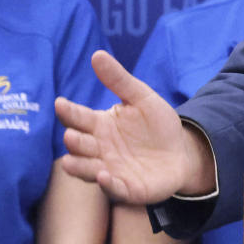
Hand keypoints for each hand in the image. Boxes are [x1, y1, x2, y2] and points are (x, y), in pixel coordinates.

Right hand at [54, 51, 215, 202]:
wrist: (182, 152)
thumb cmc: (157, 124)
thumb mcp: (142, 98)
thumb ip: (119, 80)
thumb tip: (97, 54)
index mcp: (101, 126)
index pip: (79, 117)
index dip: (69, 111)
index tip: (60, 103)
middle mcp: (100, 149)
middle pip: (80, 145)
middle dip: (73, 141)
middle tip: (71, 135)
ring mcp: (110, 170)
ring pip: (87, 169)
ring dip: (79, 166)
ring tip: (70, 161)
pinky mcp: (127, 188)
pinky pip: (114, 188)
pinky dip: (108, 184)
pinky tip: (104, 176)